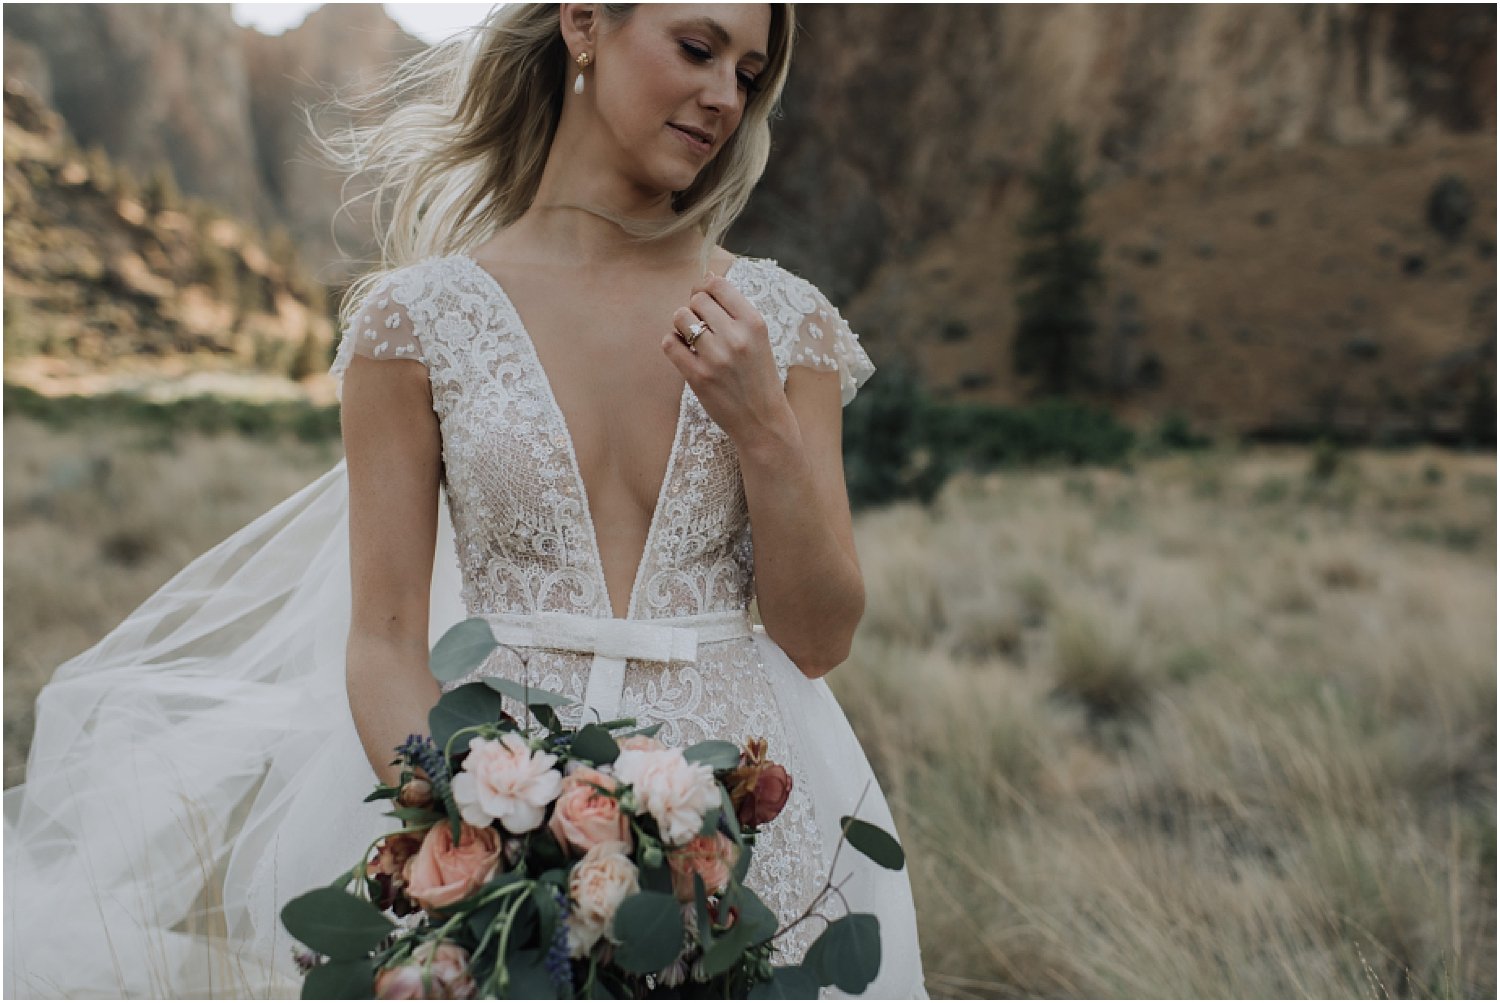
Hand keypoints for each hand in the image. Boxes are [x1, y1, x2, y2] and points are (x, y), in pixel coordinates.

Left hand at [661, 271, 790, 444]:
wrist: (763, 421)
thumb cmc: (758, 377)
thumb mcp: (759, 339)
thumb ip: (735, 311)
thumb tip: (705, 279)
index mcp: (754, 323)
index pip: (718, 284)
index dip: (705, 287)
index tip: (705, 300)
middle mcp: (736, 337)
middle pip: (697, 299)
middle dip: (694, 308)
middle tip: (701, 325)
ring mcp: (716, 357)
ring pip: (680, 317)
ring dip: (682, 325)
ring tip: (693, 339)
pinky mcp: (698, 376)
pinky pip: (669, 343)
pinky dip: (673, 343)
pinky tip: (685, 352)